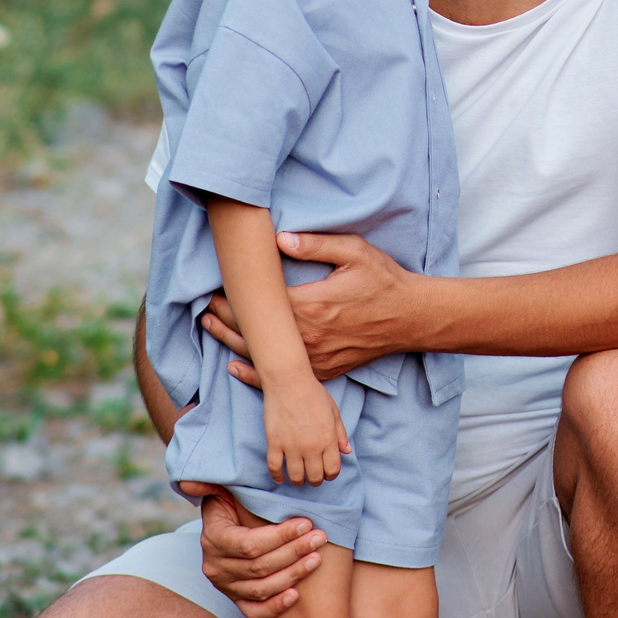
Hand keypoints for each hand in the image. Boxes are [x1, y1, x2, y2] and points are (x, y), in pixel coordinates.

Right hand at [187, 487, 326, 617]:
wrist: (230, 526)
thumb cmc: (235, 502)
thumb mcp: (223, 488)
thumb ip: (208, 483)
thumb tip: (189, 482)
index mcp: (213, 539)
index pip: (249, 544)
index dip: (279, 536)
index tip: (306, 523)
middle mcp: (215, 567)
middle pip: (259, 566)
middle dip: (294, 551)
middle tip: (320, 538)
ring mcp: (225, 586)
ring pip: (261, 588)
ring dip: (293, 575)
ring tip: (316, 558)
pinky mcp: (236, 599)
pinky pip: (254, 611)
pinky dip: (275, 607)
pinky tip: (296, 595)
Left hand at [204, 236, 418, 385]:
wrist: (411, 317)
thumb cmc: (383, 281)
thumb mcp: (355, 252)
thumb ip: (316, 244)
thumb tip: (280, 239)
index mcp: (311, 305)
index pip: (260, 305)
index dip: (233, 299)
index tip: (214, 289)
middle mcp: (308, 336)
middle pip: (255, 331)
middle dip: (226, 318)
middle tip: (206, 307)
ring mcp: (315, 358)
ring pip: (264, 356)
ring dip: (233, 342)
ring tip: (210, 328)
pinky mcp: (324, 371)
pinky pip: (284, 378)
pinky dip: (256, 374)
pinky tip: (236, 367)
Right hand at [261, 372, 349, 485]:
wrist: (289, 381)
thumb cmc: (313, 393)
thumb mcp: (333, 411)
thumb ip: (341, 433)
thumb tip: (347, 451)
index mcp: (328, 439)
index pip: (333, 469)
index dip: (331, 475)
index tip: (326, 473)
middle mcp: (311, 446)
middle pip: (315, 477)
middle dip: (315, 480)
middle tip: (312, 477)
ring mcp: (291, 446)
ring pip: (295, 476)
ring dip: (298, 481)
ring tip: (298, 479)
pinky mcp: (274, 443)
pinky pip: (274, 468)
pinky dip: (277, 476)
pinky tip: (280, 478)